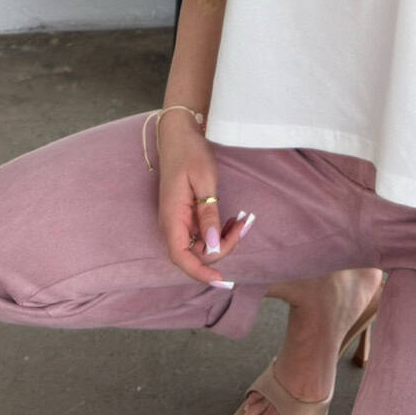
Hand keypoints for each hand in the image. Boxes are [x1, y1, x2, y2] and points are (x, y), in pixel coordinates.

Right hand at [154, 116, 252, 286]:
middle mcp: (172, 224)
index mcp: (172, 218)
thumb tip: (213, 246)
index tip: (222, 280)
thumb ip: (208, 213)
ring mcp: (177, 220)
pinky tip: (231, 219)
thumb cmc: (190, 153)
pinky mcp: (185, 215)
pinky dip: (218, 231)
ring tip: (241, 221)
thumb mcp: (204, 180)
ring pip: (201, 244)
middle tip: (243, 225)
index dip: (200, 272)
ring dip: (223, 239)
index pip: (181, 258)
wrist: (179, 134)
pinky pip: (202, 233)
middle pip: (197, 253)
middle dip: (223, 247)